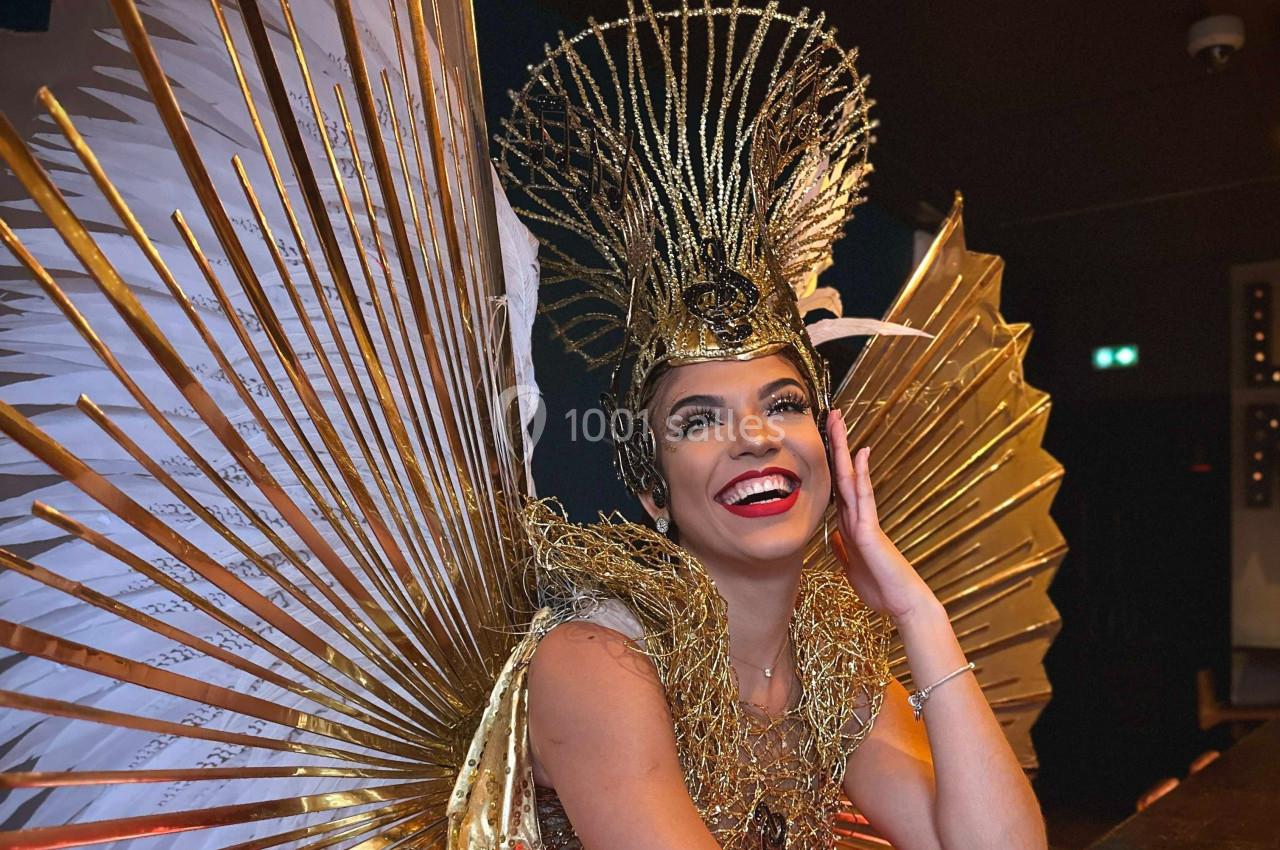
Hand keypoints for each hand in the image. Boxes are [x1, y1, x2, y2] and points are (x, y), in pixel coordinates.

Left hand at [825, 408, 937, 620]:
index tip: (823, 438)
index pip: (836, 486)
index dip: (829, 462)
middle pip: (842, 473)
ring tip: (839, 421)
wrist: (903, 605)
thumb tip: (834, 536)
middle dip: (835, 444)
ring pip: (850, 478)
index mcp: (850, 524)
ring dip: (843, 449)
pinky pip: (864, 498)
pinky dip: (860, 475)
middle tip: (832, 414)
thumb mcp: (851, 566)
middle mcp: (858, 516)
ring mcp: (865, 521)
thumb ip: (843, 548)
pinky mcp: (870, 531)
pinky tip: (859, 454)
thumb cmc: (881, 588)